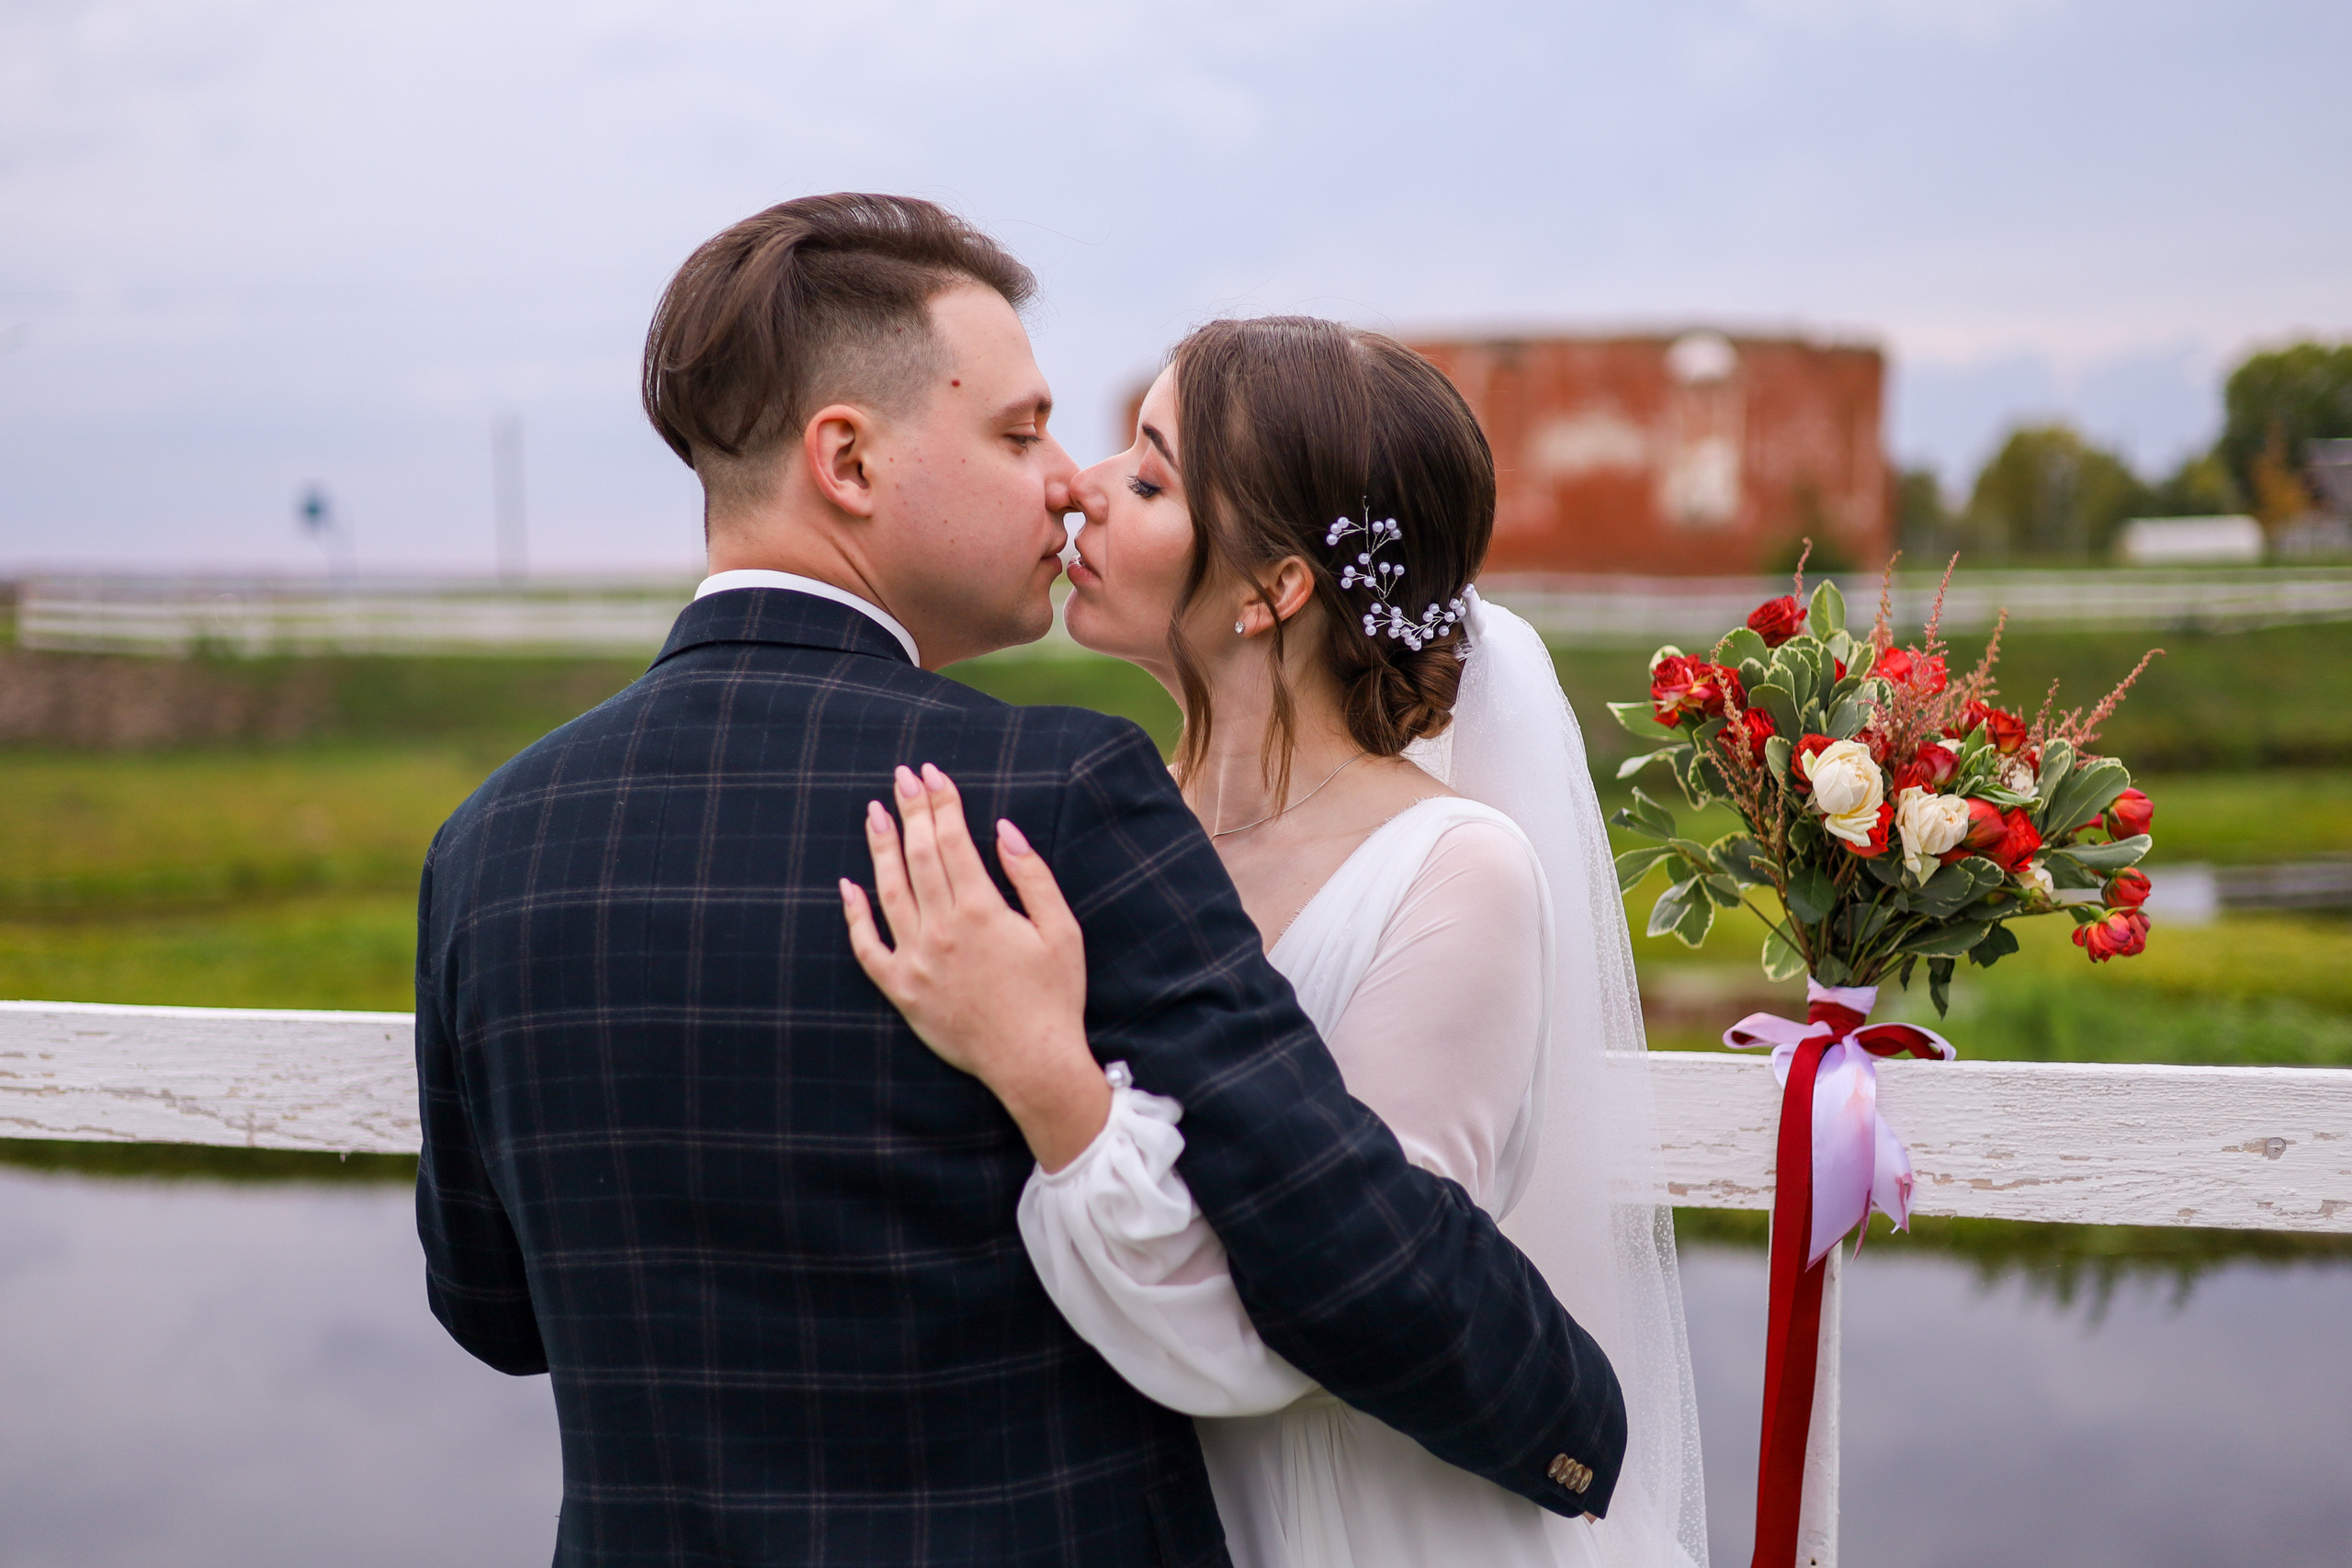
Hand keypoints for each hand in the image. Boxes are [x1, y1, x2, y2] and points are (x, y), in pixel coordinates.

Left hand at [840, 763, 1109, 1170]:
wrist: (1032, 1062)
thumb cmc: (1054, 996)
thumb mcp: (1061, 930)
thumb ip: (1032, 876)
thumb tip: (1003, 830)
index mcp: (981, 911)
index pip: (952, 841)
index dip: (941, 802)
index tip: (932, 773)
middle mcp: (941, 930)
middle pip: (918, 856)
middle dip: (911, 810)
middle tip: (902, 776)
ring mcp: (916, 960)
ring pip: (889, 891)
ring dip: (880, 847)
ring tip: (876, 812)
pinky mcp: (902, 990)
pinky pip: (867, 947)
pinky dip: (855, 914)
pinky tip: (849, 885)